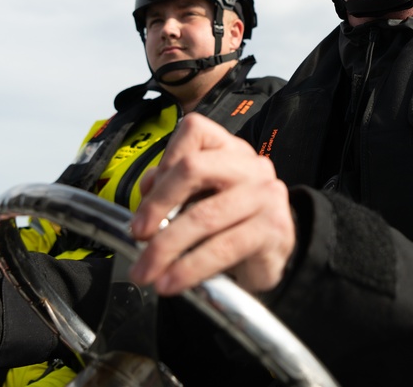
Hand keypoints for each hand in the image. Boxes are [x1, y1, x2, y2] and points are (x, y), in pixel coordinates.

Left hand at [129, 113, 294, 295]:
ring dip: (166, 247)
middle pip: (193, 168)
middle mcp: (250, 166)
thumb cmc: (233, 223)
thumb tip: (147, 191)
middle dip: (157, 203)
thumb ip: (174, 186)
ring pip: (204, 215)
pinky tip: (173, 281)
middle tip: (138, 233)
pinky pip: (223, 248)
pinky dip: (190, 268)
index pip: (194, 132)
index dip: (164, 160)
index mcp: (230, 150)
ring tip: (147, 270)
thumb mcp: (202, 197)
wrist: (274, 255)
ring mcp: (265, 195)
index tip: (146, 193)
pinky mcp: (273, 229)